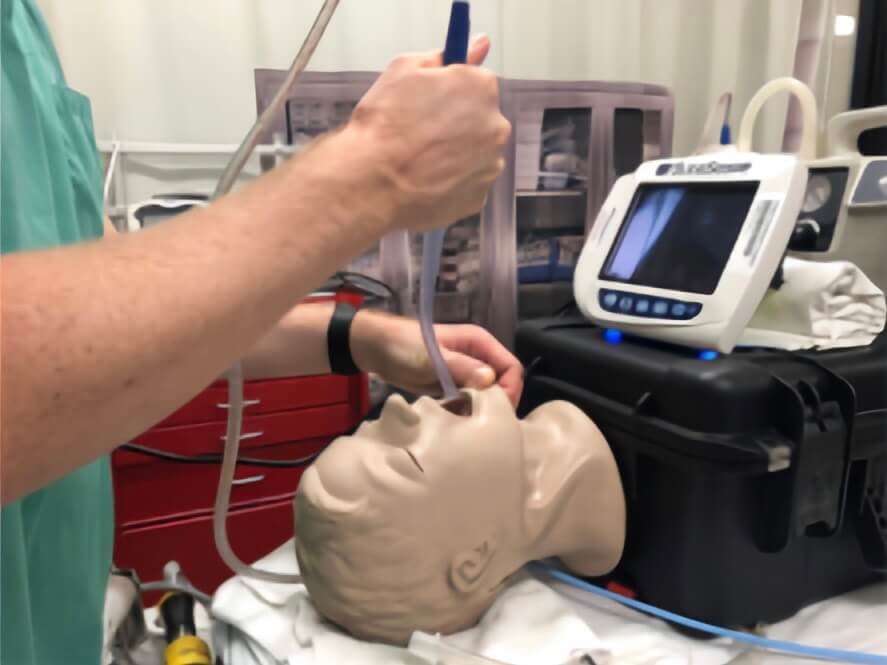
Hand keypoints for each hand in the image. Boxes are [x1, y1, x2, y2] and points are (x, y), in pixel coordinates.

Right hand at [345, 35, 510, 232]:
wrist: (372, 184)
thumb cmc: (385, 127)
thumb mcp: (404, 69)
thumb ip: (443, 57)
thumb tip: (474, 46)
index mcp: (480, 89)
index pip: (476, 80)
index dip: (452, 89)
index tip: (437, 96)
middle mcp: (494, 127)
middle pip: (480, 118)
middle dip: (456, 122)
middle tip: (421, 130)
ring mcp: (489, 165)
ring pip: (475, 152)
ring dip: (455, 153)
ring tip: (420, 158)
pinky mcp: (478, 197)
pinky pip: (468, 183)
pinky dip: (451, 181)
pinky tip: (426, 179)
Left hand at [351, 312, 523, 407]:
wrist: (376, 348)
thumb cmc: (406, 345)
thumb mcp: (435, 356)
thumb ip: (463, 367)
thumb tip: (491, 381)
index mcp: (480, 343)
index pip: (511, 367)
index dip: (510, 389)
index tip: (497, 411)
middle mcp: (477, 357)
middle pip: (502, 383)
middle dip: (496, 403)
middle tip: (484, 424)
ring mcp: (464, 372)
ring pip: (486, 395)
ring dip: (480, 410)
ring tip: (469, 426)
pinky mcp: (451, 385)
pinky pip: (467, 401)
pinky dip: (465, 412)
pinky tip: (456, 423)